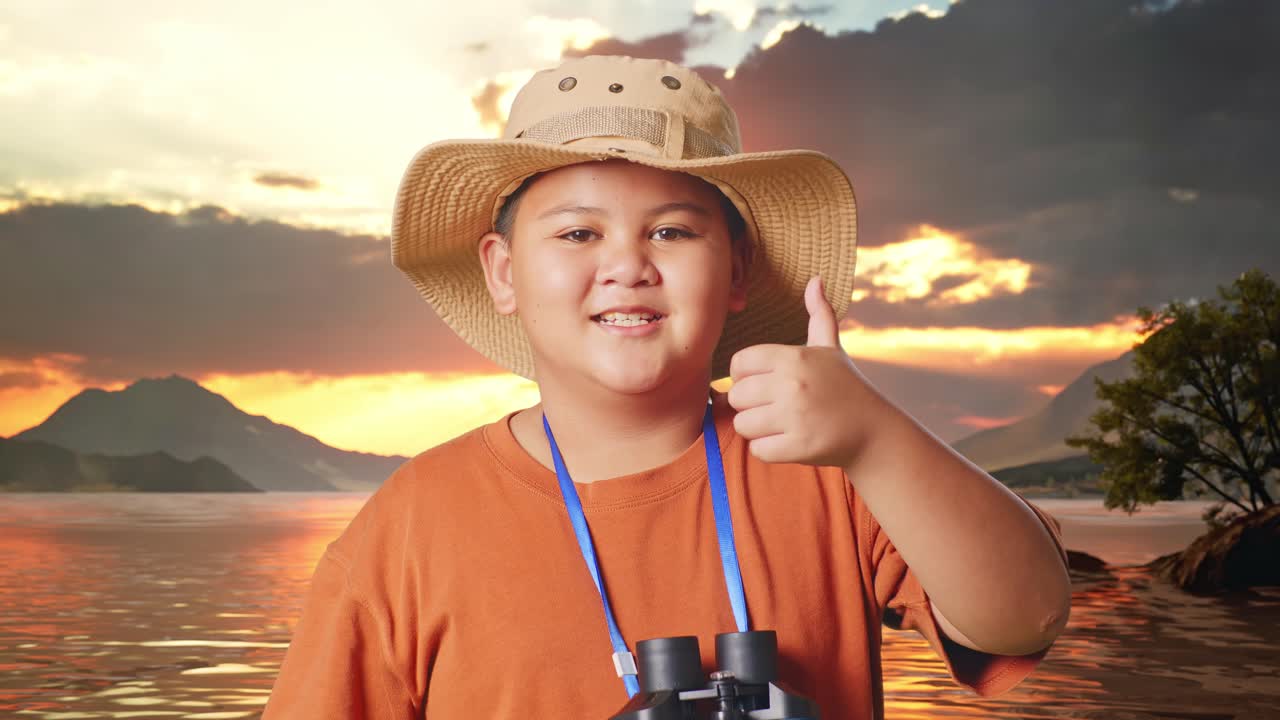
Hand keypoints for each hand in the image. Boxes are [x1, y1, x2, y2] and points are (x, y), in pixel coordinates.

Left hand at [727, 276, 873, 466]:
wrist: (873, 430)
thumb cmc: (845, 386)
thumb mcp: (831, 348)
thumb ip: (819, 315)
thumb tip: (816, 280)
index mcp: (794, 357)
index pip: (739, 363)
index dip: (745, 375)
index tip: (762, 382)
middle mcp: (793, 384)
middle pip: (737, 396)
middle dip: (749, 404)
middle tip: (772, 407)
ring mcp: (796, 416)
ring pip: (743, 424)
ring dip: (756, 428)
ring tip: (779, 424)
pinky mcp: (799, 446)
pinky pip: (758, 450)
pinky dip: (767, 449)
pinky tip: (787, 441)